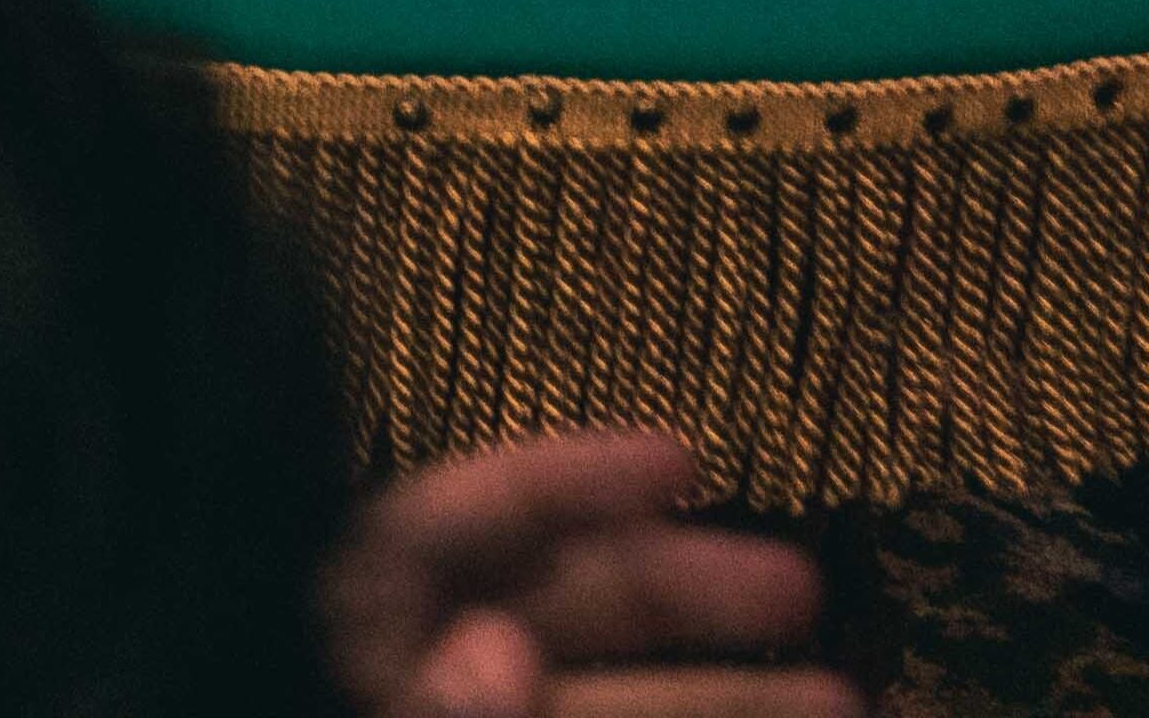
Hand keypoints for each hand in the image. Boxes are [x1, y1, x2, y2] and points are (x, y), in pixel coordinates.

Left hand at [315, 430, 849, 717]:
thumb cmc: (300, 705)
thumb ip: (427, 709)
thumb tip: (497, 651)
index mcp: (345, 622)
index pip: (451, 516)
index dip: (569, 479)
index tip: (683, 457)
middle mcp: (411, 663)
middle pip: (554, 606)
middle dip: (683, 595)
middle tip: (806, 586)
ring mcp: (458, 709)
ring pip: (600, 700)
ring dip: (721, 696)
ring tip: (848, 698)